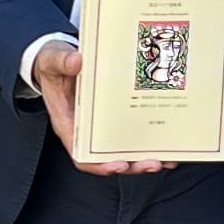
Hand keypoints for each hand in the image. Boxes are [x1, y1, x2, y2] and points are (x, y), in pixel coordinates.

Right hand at [30, 39, 165, 175]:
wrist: (59, 58)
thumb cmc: (53, 63)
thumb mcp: (52, 59)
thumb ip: (61, 60)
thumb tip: (76, 61)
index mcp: (68, 123)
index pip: (82, 154)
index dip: (100, 165)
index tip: (118, 165)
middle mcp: (88, 130)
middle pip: (110, 158)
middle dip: (133, 165)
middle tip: (153, 164)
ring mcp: (104, 125)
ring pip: (126, 150)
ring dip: (147, 157)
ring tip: (168, 159)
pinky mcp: (117, 115)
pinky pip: (134, 133)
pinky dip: (152, 140)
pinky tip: (171, 141)